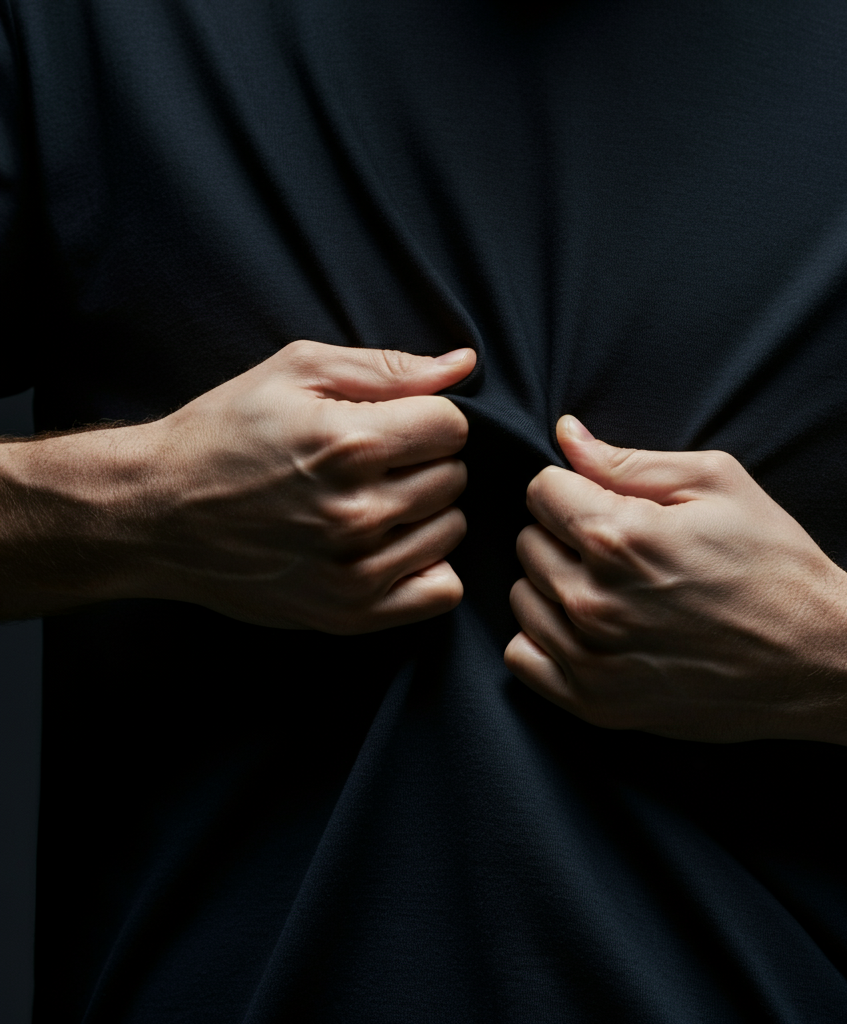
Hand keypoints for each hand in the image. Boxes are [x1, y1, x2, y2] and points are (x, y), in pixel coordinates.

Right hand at [0, 341, 475, 632]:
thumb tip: (465, 364)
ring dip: (426, 513)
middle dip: (424, 462)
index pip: (453, 427)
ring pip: (452, 530)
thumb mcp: (295, 371)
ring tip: (376, 502)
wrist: (155, 513)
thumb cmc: (224, 432)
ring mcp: (354, 571)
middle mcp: (357, 512)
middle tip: (376, 464)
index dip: (426, 419)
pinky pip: (441, 592)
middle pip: (454, 478)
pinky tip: (393, 547)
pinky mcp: (348, 613)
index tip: (393, 424)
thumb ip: (389, 368)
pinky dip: (428, 566)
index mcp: (348, 443)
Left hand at [504, 415, 846, 742]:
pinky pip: (522, 658)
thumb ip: (626, 461)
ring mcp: (591, 658)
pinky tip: (586, 631)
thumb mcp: (715, 484)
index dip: (572, 488)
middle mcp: (592, 600)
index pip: (540, 490)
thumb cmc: (773, 562)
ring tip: (608, 589)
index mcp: (618, 537)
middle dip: (563, 534)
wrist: (819, 656)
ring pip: (523, 597)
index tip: (604, 502)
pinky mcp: (596, 704)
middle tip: (617, 548)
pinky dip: (543, 639)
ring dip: (553, 585)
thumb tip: (565, 433)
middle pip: (527, 542)